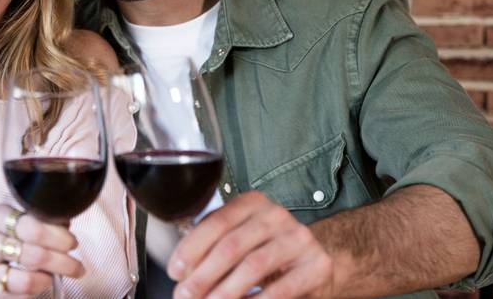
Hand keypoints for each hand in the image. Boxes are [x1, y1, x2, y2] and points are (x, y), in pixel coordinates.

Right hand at [0, 204, 84, 297]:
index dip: (58, 237)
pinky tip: (39, 285)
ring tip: (56, 277)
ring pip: (24, 282)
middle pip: (33, 255)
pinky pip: (17, 298)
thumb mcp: (7, 219)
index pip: (32, 227)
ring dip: (48, 280)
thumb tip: (66, 225)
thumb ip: (35, 220)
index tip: (72, 243)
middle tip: (78, 266)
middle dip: (63, 263)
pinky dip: (34, 293)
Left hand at [167, 191, 333, 298]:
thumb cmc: (266, 250)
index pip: (216, 222)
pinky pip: (281, 288)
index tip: (175, 271)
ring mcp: (299, 238)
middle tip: (185, 295)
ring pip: (253, 266)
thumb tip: (181, 270)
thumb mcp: (240, 238)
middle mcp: (276, 215)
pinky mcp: (316, 265)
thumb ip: (213, 244)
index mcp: (252, 203)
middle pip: (231, 245)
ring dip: (225, 291)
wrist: (314, 262)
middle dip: (203, 275)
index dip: (192, 248)